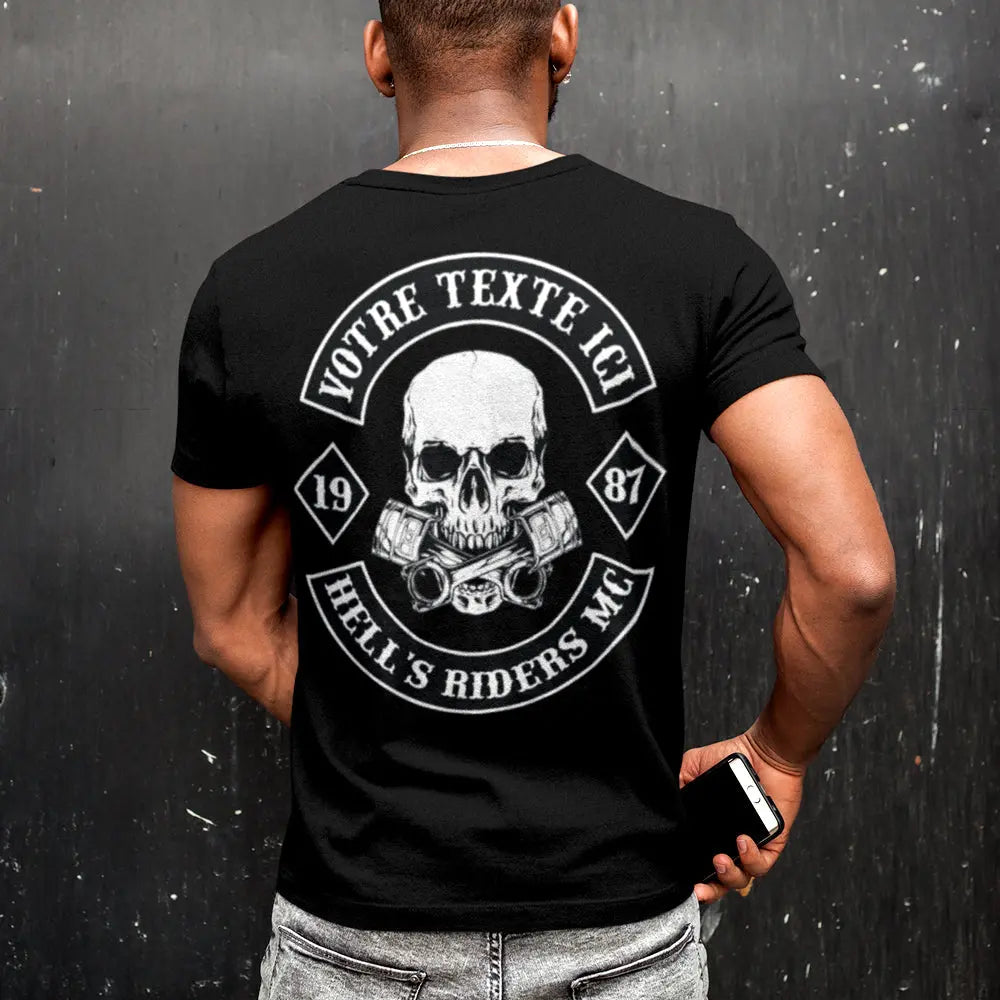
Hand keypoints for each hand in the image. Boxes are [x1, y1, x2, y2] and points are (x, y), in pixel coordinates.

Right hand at [678, 727, 805, 902]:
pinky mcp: (772, 843)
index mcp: (712, 832)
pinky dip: (750, 857)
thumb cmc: (731, 759)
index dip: (692, 877)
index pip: (700, 863)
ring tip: (720, 859)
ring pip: (742, 878)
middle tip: (699, 887)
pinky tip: (741, 840)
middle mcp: (731, 844)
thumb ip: (678, 785)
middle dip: (709, 891)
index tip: (681, 881)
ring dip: (729, 875)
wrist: (762, 751)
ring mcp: (752, 846)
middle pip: (721, 882)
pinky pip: (762, 863)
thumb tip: (666, 806)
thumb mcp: (693, 768)